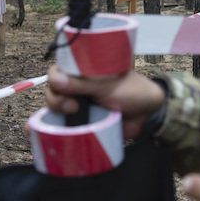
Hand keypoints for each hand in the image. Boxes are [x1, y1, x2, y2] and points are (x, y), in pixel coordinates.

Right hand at [45, 65, 165, 137]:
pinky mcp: (81, 122)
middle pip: (52, 91)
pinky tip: (51, 129)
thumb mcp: (106, 85)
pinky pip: (62, 124)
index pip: (57, 71)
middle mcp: (77, 86)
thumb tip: (55, 80)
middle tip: (73, 106)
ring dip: (57, 111)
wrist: (147, 114)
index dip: (55, 79)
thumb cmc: (131, 92)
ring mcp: (78, 104)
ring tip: (73, 114)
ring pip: (55, 107)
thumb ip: (81, 83)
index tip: (61, 86)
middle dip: (56, 99)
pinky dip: (56, 127)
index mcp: (82, 71)